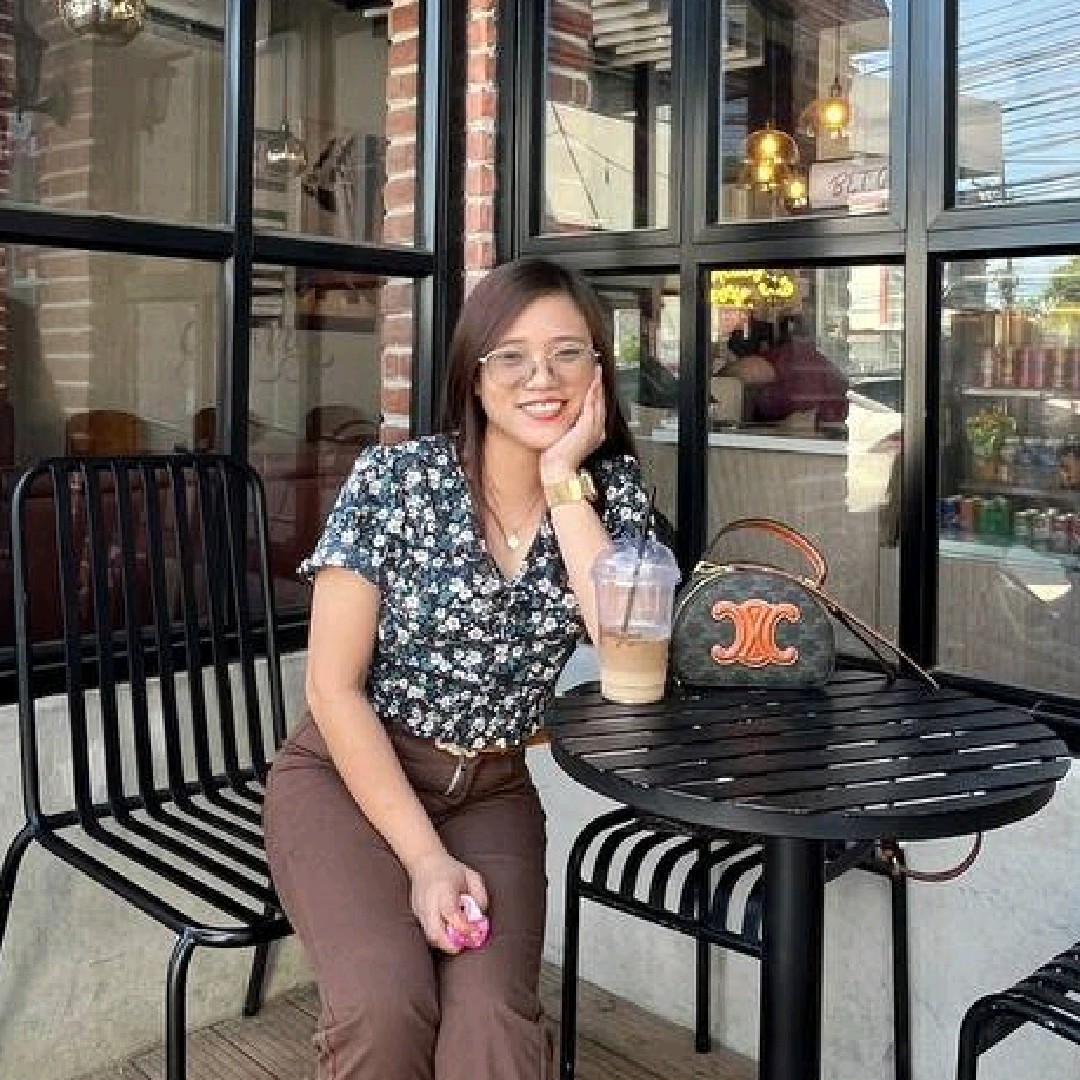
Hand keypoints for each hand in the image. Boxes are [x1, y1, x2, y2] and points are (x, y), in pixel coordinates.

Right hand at [406, 851, 488, 953]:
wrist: (424, 862)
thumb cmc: (451, 869)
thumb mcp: (471, 876)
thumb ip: (479, 895)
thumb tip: (479, 916)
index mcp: (443, 889)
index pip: (451, 914)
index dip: (464, 927)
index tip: (475, 932)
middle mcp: (429, 902)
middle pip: (435, 933)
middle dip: (451, 945)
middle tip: (464, 945)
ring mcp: (420, 910)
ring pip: (430, 936)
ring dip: (445, 943)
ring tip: (458, 940)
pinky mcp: (416, 915)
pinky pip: (427, 932)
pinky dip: (439, 937)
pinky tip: (449, 932)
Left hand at [540, 366, 605, 483]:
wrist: (558, 471)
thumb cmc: (557, 460)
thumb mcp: (564, 440)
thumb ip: (566, 428)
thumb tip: (560, 418)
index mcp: (593, 435)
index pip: (596, 409)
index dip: (596, 394)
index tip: (594, 381)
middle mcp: (597, 431)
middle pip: (600, 404)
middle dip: (600, 386)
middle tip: (598, 371)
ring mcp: (594, 429)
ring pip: (598, 403)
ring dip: (598, 386)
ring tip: (597, 372)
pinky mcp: (587, 428)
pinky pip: (592, 406)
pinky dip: (593, 394)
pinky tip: (593, 384)